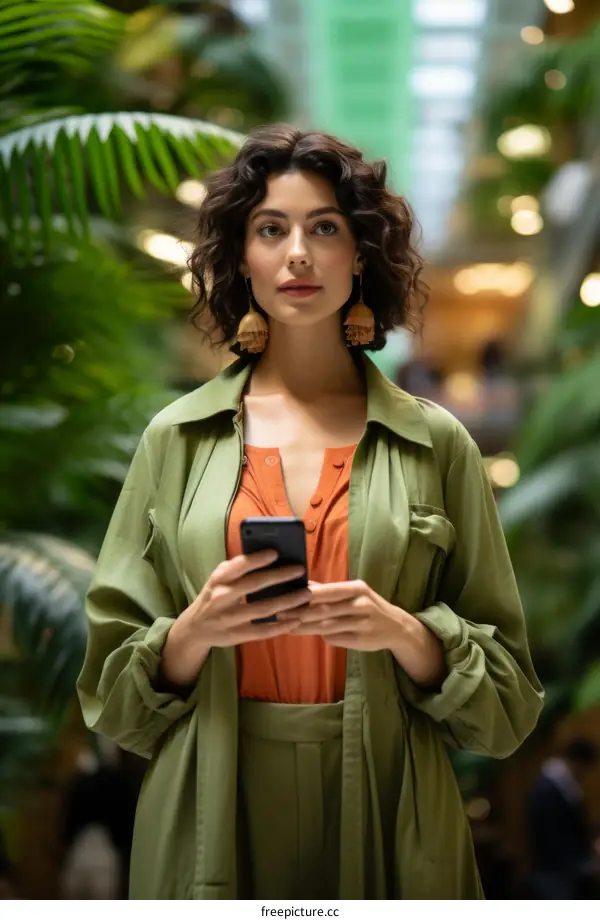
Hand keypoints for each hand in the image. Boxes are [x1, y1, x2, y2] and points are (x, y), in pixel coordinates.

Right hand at [160, 551, 309, 687]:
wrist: (195, 628)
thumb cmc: (214, 596)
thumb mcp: (219, 579)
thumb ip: (238, 567)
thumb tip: (269, 554)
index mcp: (218, 579)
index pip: (238, 565)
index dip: (257, 559)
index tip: (276, 553)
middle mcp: (221, 598)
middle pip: (255, 585)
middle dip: (280, 576)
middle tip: (300, 570)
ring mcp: (229, 618)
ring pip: (263, 608)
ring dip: (288, 601)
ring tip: (306, 594)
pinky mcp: (236, 635)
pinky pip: (263, 631)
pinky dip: (281, 626)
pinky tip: (297, 619)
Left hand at [290, 579, 403, 650]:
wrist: (396, 627)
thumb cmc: (368, 606)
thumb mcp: (354, 593)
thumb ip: (329, 590)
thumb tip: (303, 584)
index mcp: (358, 589)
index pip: (329, 591)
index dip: (308, 595)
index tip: (287, 596)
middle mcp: (362, 605)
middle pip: (326, 610)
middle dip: (301, 612)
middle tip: (280, 613)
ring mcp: (362, 624)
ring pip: (327, 627)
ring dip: (305, 627)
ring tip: (287, 626)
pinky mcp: (361, 641)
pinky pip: (335, 639)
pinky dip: (321, 636)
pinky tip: (307, 634)